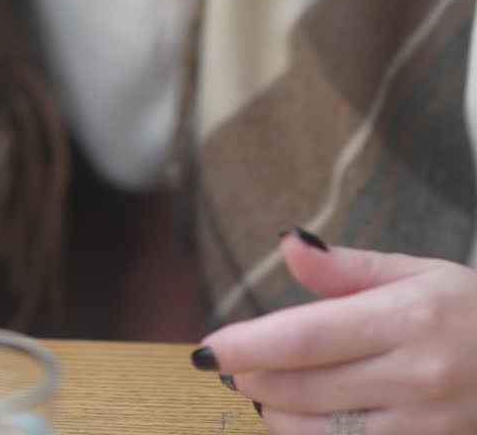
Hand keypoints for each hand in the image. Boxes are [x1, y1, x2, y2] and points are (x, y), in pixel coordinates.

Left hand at [202, 231, 476, 433]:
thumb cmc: (471, 311)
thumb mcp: (419, 273)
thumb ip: (348, 268)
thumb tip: (288, 244)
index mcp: (410, 317)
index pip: (308, 335)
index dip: (250, 344)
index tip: (208, 345)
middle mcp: (418, 376)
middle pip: (307, 388)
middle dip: (254, 379)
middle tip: (226, 363)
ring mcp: (425, 428)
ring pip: (324, 434)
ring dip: (276, 417)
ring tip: (258, 391)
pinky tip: (297, 423)